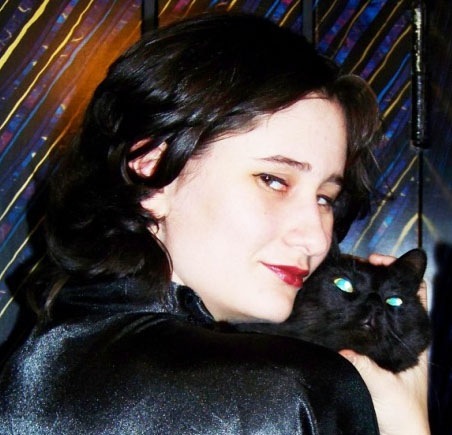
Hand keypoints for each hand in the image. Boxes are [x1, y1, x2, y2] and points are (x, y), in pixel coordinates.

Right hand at [340, 253, 429, 434]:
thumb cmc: (402, 415)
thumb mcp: (384, 387)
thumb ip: (365, 366)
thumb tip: (341, 344)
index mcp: (414, 337)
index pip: (415, 293)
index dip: (400, 271)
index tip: (376, 261)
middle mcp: (401, 334)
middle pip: (393, 295)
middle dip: (376, 277)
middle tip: (353, 267)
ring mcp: (386, 343)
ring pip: (377, 307)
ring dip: (364, 292)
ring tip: (343, 280)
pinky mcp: (373, 353)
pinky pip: (363, 324)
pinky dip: (354, 311)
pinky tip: (336, 308)